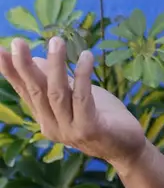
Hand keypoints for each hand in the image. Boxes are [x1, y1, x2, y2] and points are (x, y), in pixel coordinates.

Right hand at [0, 37, 147, 169]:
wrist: (126, 146)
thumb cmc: (101, 117)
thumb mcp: (76, 96)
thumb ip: (58, 82)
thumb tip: (37, 59)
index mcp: (45, 117)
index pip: (25, 91)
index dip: (12, 72)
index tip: (1, 50)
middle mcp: (52, 125)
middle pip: (36, 92)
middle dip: (24, 67)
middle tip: (17, 42)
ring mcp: (69, 129)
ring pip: (57, 93)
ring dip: (55, 66)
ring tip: (56, 41)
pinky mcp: (89, 128)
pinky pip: (83, 98)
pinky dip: (82, 76)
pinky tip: (86, 57)